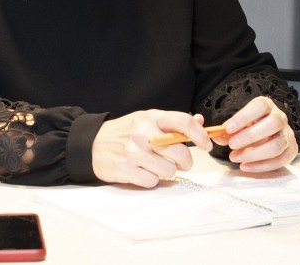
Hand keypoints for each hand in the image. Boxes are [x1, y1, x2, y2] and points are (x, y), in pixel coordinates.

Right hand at [92, 110, 212, 187]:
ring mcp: (133, 152)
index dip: (200, 135)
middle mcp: (142, 133)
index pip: (182, 122)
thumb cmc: (124, 132)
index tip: (207, 145)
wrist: (92, 144)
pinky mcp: (125, 170)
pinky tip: (142, 171)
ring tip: (156, 165)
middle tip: (181, 162)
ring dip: (166, 171)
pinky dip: (151, 179)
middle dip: (185, 161)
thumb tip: (199, 121)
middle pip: (179, 152)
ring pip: (168, 170)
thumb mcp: (147, 120)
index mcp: (151, 117)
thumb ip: (172, 122)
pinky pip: (152, 181)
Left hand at [212, 96, 297, 172]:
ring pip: (276, 145)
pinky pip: (280, 160)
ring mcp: (288, 134)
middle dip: (250, 136)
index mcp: (267, 106)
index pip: (260, 106)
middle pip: (272, 124)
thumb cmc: (251, 127)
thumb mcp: (238, 125)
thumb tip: (216, 136)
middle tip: (232, 145)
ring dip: (254, 154)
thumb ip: (227, 131)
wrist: (267, 135)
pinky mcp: (291, 150)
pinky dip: (261, 166)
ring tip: (235, 157)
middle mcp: (280, 118)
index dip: (244, 117)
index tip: (228, 128)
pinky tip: (245, 166)